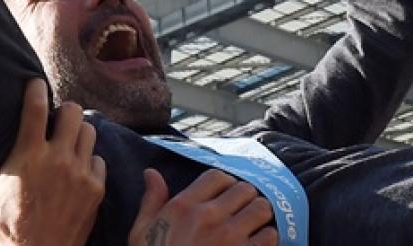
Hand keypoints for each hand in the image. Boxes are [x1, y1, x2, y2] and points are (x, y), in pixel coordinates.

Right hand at [0, 79, 105, 245]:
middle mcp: (58, 159)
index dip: (35, 89)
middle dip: (65, 110)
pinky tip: (77, 167)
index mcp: (28, 155)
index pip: (36, 108)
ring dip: (79, 132)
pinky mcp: (96, 188)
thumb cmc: (6, 225)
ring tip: (68, 139)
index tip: (34, 83)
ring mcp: (80, 173)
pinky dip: (89, 160)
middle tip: (57, 117)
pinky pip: (98, 160)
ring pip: (89, 132)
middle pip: (73, 111)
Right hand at [128, 168, 278, 245]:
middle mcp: (210, 218)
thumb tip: (151, 173)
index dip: (224, 183)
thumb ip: (152, 202)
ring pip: (262, 208)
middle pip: (244, 189)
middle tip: (239, 208)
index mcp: (184, 207)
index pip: (217, 176)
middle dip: (244, 197)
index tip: (223, 194)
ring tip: (252, 223)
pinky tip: (256, 243)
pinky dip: (267, 238)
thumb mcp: (142, 233)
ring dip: (259, 215)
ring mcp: (230, 238)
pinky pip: (270, 236)